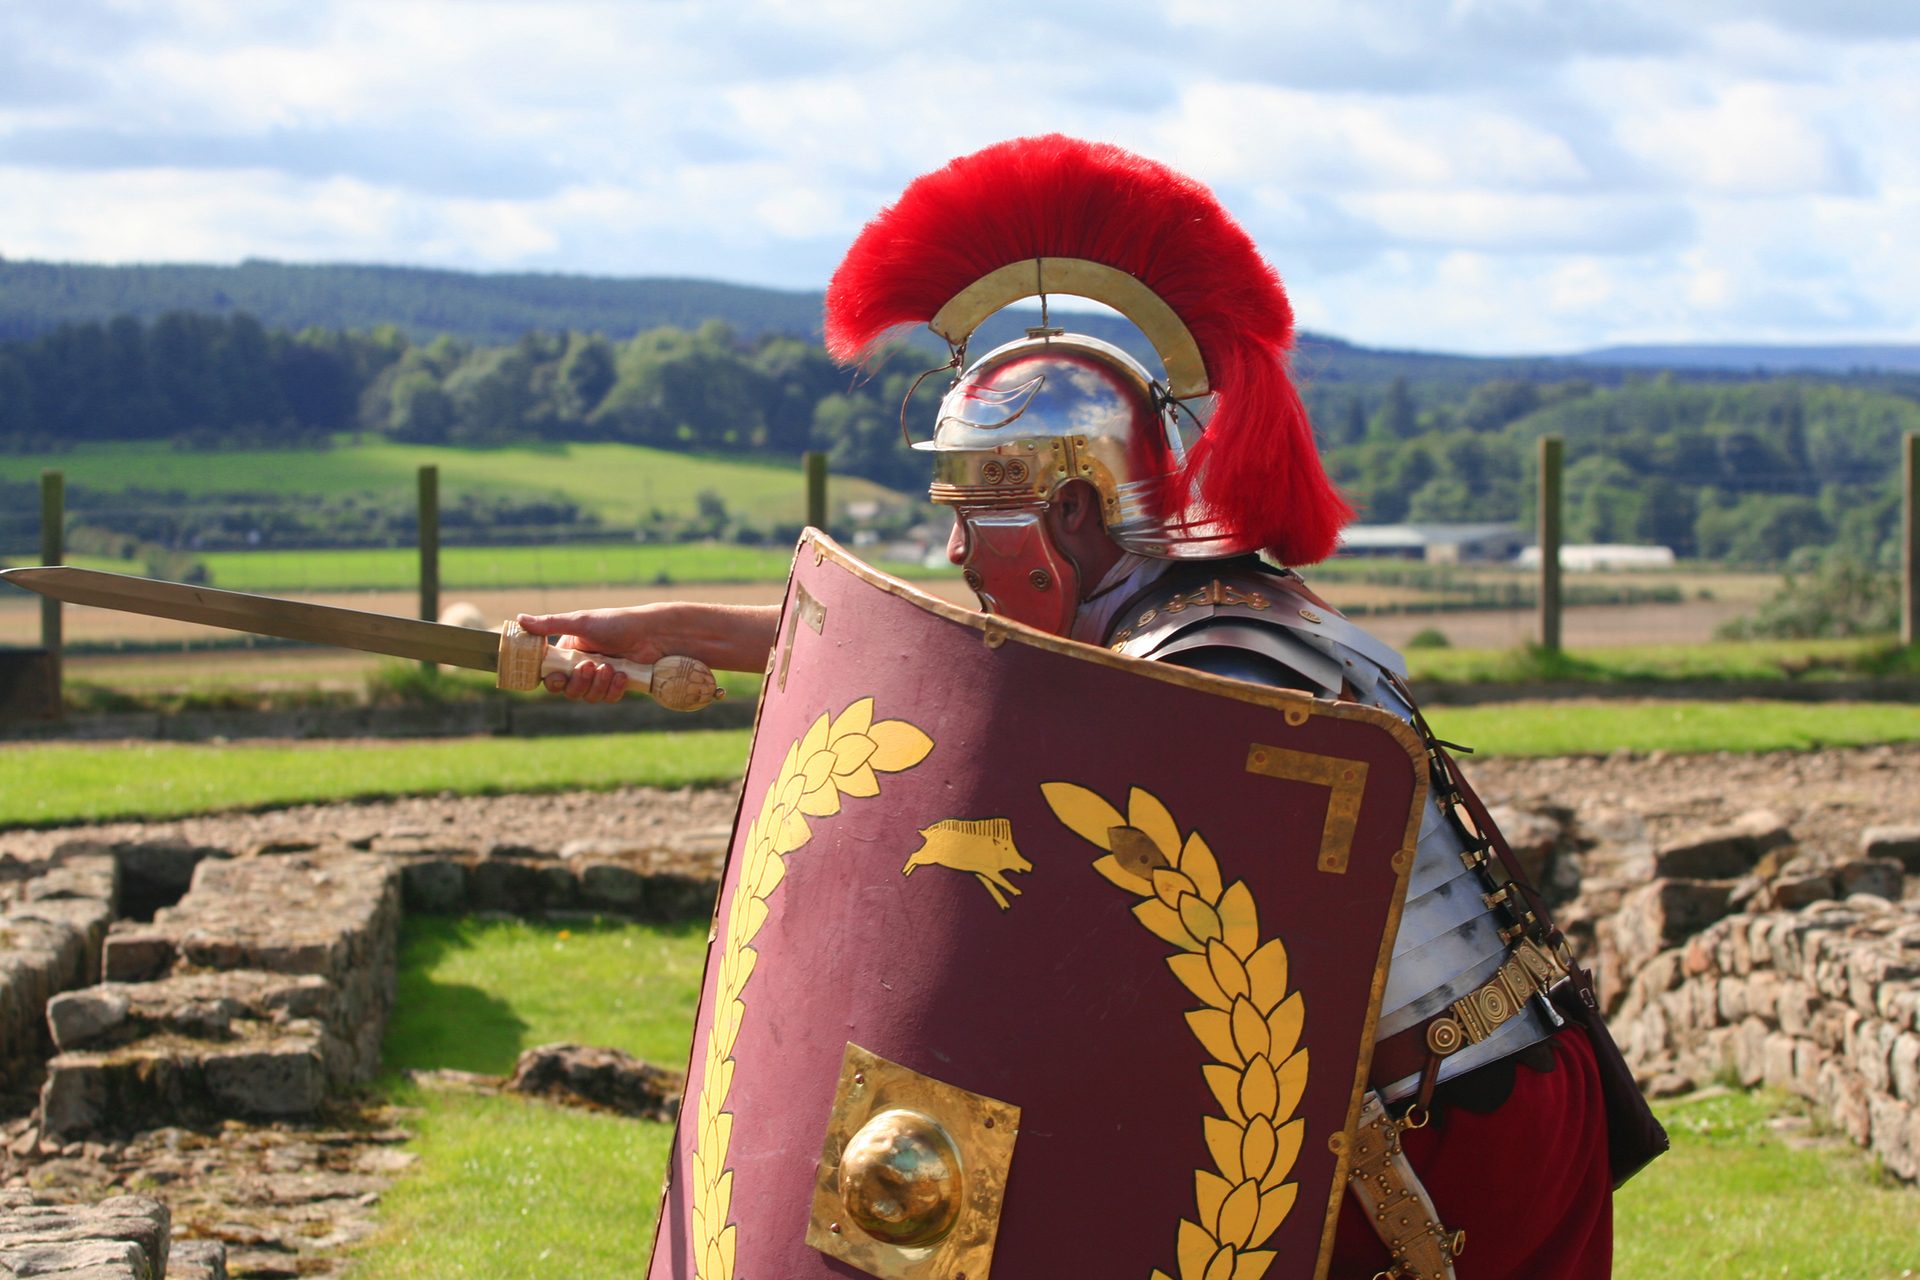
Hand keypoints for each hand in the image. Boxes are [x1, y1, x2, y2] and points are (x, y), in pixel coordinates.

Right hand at [515, 606, 658, 702]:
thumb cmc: (616, 623)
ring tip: (610, 667)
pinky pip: (608, 698)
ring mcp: (601, 677)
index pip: (551, 674)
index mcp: (570, 651)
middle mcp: (583, 665)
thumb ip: (550, 624)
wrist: (653, 633)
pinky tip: (622, 675)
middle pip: (568, 690)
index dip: (553, 681)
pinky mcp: (618, 686)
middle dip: (578, 682)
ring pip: (588, 696)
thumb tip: (518, 619)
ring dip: (598, 684)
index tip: (558, 677)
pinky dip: (614, 689)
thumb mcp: (581, 622)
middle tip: (589, 667)